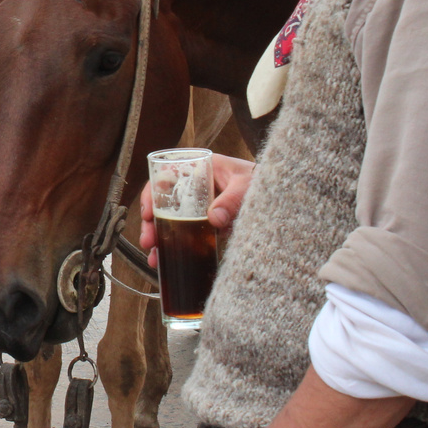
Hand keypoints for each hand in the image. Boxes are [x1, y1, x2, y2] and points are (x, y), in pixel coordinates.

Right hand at [139, 153, 256, 266]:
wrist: (279, 192)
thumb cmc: (260, 180)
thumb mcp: (245, 186)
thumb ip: (231, 200)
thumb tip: (214, 218)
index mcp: (197, 168)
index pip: (164, 176)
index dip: (152, 194)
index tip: (149, 213)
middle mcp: (192, 186)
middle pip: (162, 203)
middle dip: (150, 223)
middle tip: (148, 240)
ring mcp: (198, 205)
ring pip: (169, 220)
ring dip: (158, 238)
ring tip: (153, 257)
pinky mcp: (205, 222)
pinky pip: (185, 233)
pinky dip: (174, 246)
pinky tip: (166, 259)